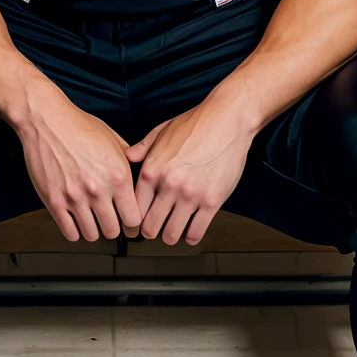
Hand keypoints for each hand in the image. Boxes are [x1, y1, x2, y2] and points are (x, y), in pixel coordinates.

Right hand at [17, 91, 142, 242]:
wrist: (47, 120)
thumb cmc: (79, 126)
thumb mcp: (114, 140)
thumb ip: (130, 163)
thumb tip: (139, 180)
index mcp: (118, 175)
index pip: (134, 218)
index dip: (132, 223)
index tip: (129, 223)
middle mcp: (98, 189)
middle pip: (113, 231)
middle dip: (113, 227)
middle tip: (109, 221)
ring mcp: (75, 197)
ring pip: (91, 235)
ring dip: (93, 229)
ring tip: (92, 220)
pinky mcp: (54, 201)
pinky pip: (69, 232)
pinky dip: (74, 230)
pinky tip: (75, 220)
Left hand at [127, 99, 254, 245]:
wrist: (227, 121)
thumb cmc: (196, 124)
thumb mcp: (161, 132)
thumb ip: (142, 148)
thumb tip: (129, 157)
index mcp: (152, 170)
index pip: (134, 208)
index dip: (134, 219)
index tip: (138, 223)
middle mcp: (169, 185)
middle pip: (150, 226)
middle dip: (151, 231)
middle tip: (155, 230)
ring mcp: (191, 195)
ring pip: (171, 234)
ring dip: (170, 236)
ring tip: (173, 231)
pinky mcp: (212, 202)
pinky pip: (196, 232)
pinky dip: (192, 236)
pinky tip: (191, 231)